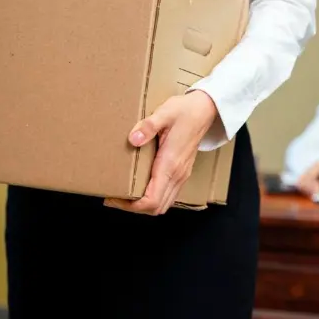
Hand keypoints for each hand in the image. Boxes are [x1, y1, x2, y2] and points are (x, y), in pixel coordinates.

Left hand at [104, 91, 218, 214]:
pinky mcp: (181, 173)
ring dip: (144, 205)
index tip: (114, 198)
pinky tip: (140, 187)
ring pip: (163, 204)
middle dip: (134, 208)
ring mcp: (181, 175)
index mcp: (170, 164)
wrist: (205, 110)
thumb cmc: (185, 111)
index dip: (131, 206)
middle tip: (114, 197)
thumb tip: (133, 139)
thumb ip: (148, 126)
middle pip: (156, 208)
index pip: (151, 200)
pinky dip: (152, 198)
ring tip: (125, 194)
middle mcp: (177, 175)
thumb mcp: (164, 113)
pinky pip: (167, 195)